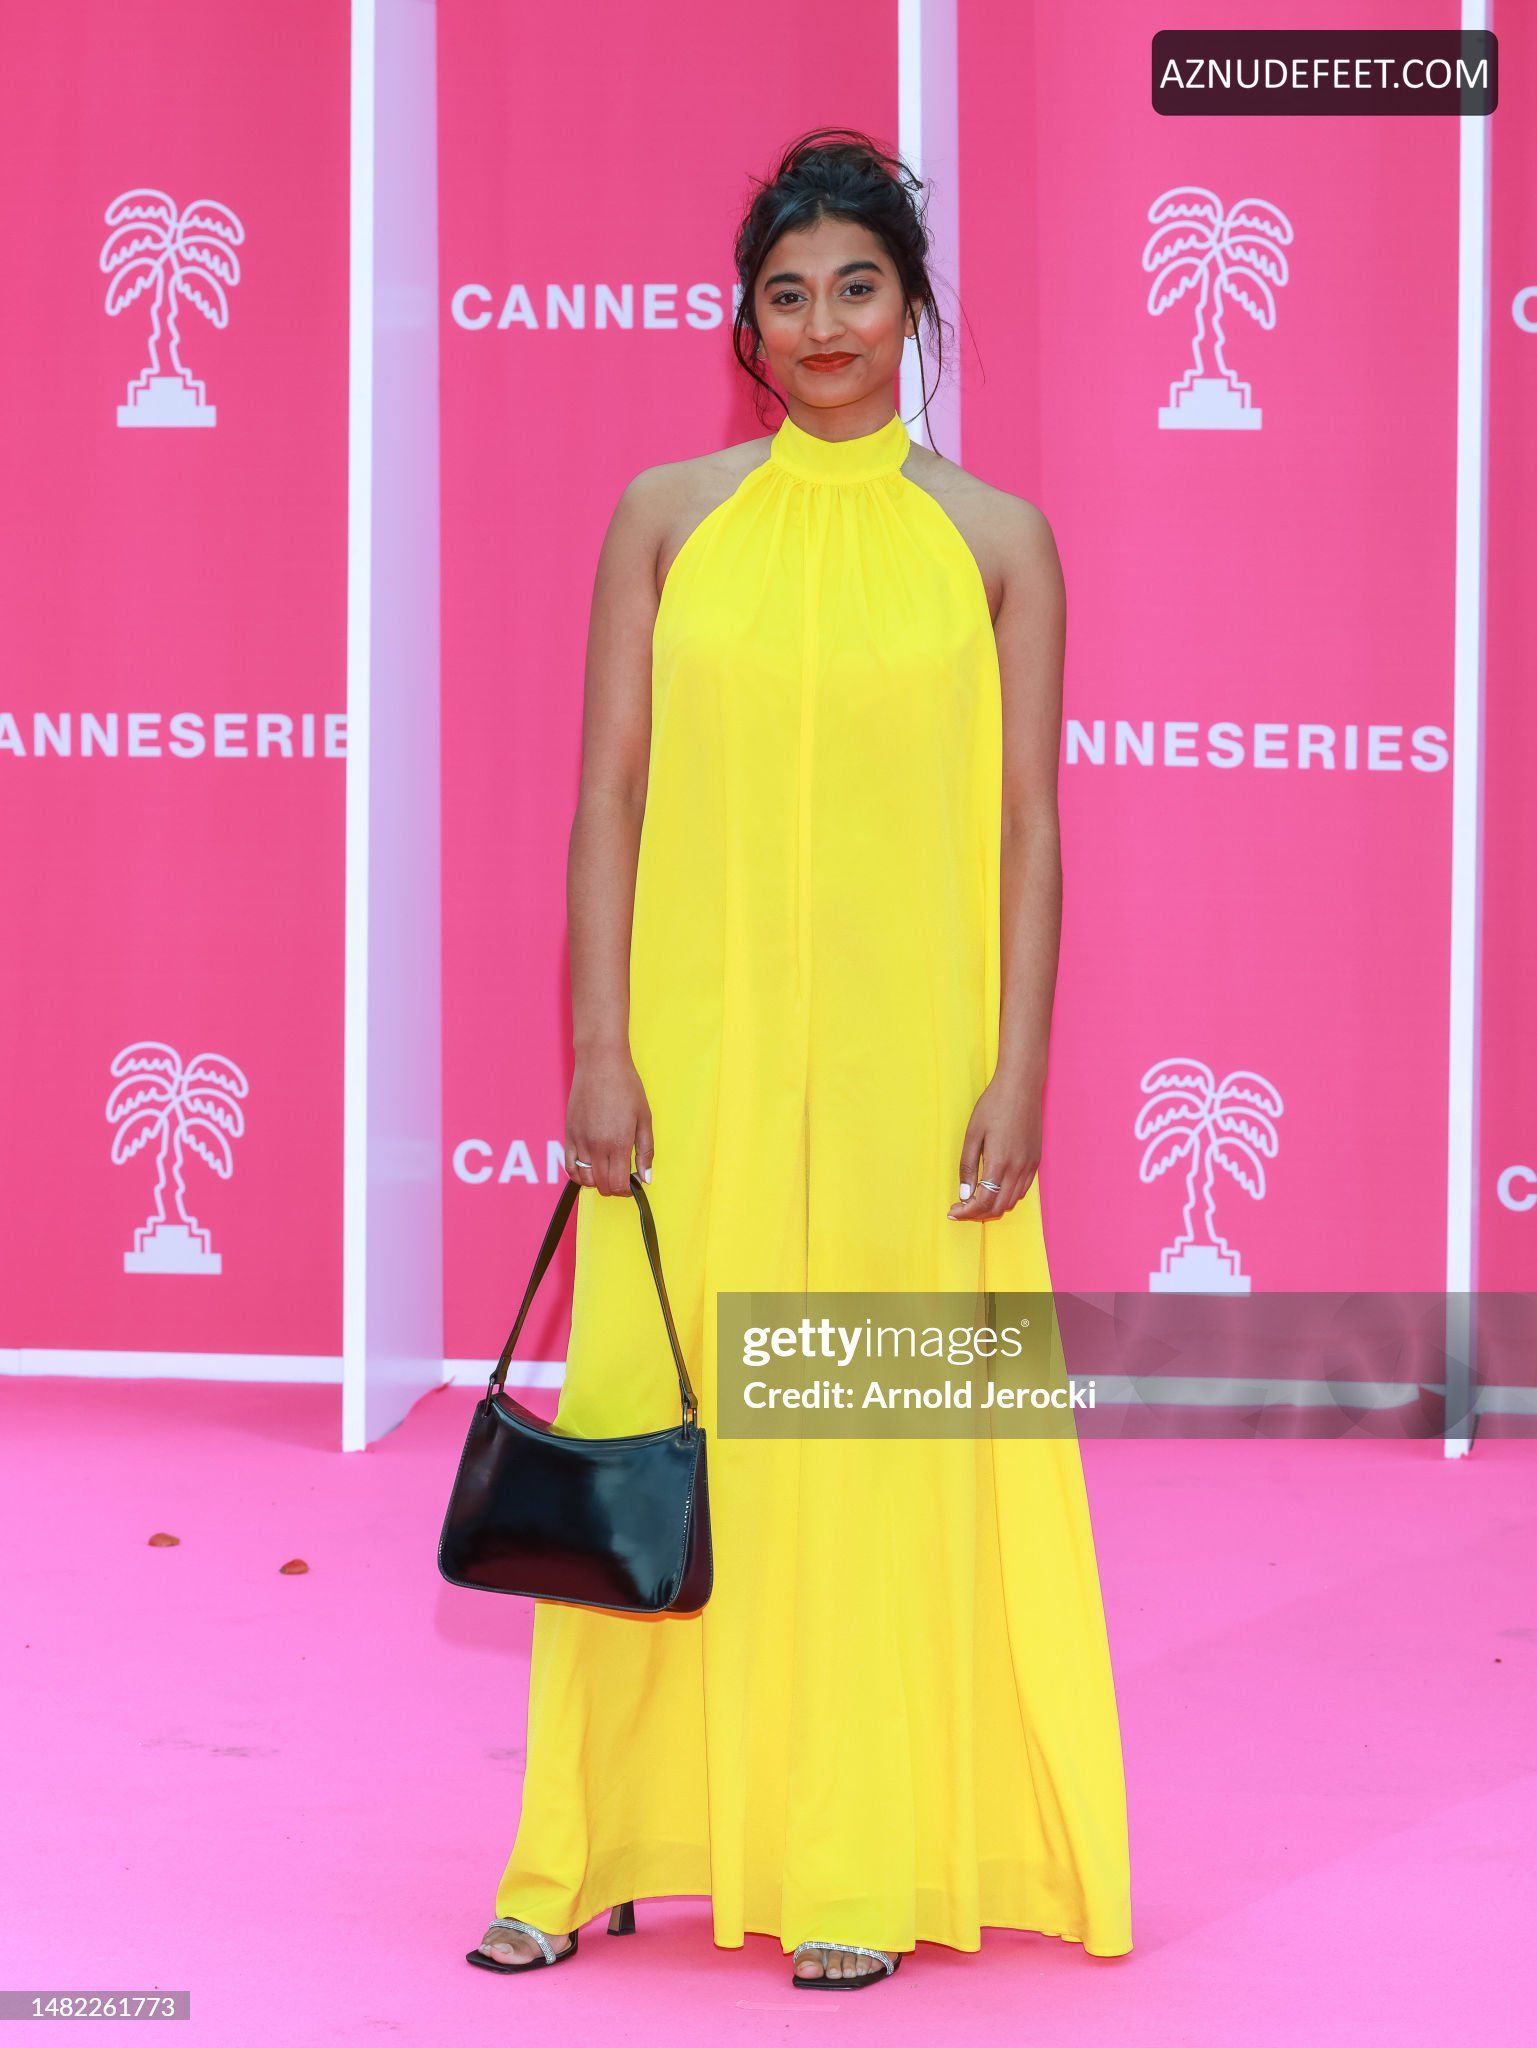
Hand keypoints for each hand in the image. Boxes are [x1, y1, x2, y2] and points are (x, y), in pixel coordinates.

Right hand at [566, 1047, 653, 1195]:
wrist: (600, 1064)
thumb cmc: (625, 1086)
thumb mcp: (644, 1119)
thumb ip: (645, 1151)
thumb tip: (646, 1178)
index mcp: (618, 1143)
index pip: (618, 1184)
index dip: (626, 1190)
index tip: (632, 1185)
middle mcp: (596, 1146)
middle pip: (601, 1185)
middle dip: (614, 1188)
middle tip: (622, 1178)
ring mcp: (580, 1141)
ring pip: (584, 1179)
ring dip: (596, 1182)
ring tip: (607, 1170)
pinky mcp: (568, 1134)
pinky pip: (569, 1165)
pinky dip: (578, 1174)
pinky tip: (589, 1168)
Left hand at [947, 1066, 1042, 1220]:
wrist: (1021, 1087)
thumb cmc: (993, 1106)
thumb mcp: (973, 1134)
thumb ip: (968, 1166)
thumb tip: (964, 1194)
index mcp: (999, 1163)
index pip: (983, 1202)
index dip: (966, 1212)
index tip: (953, 1211)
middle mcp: (1018, 1169)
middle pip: (999, 1207)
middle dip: (978, 1214)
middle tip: (960, 1209)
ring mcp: (1030, 1166)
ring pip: (1012, 1201)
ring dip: (993, 1207)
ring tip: (974, 1201)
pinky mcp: (1035, 1161)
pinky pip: (1023, 1190)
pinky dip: (1007, 1197)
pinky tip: (994, 1189)